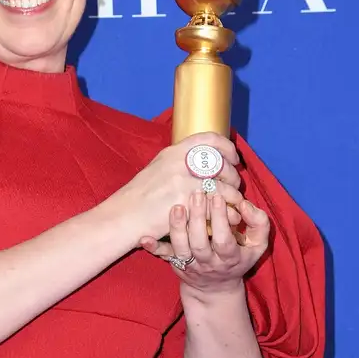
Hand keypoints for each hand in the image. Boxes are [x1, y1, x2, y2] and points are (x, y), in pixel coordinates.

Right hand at [110, 132, 243, 243]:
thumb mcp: (157, 168)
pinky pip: (218, 206)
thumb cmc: (139, 197)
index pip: (210, 139)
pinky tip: (230, 217)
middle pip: (221, 164)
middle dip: (234, 176)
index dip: (227, 148)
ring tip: (234, 204)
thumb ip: (178, 162)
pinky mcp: (187, 203)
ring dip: (234, 196)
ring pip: (224, 187)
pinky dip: (229, 213)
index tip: (233, 159)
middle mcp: (180, 163)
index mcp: (174, 152)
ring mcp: (184, 183)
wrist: (124, 216)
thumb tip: (203, 161)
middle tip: (234, 185)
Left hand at [139, 191, 270, 291]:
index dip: (220, 220)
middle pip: (199, 244)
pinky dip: (154, 248)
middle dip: (197, 218)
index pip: (224, 240)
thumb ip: (259, 223)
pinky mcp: (176, 264)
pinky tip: (145, 237)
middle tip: (196, 194)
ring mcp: (190, 265)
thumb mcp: (257, 245)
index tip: (217, 197)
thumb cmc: (239, 258)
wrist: (216, 288)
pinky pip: (163, 257)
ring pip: (181, 249)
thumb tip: (244, 205)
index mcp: (230, 258)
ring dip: (177, 228)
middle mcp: (208, 263)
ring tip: (177, 206)